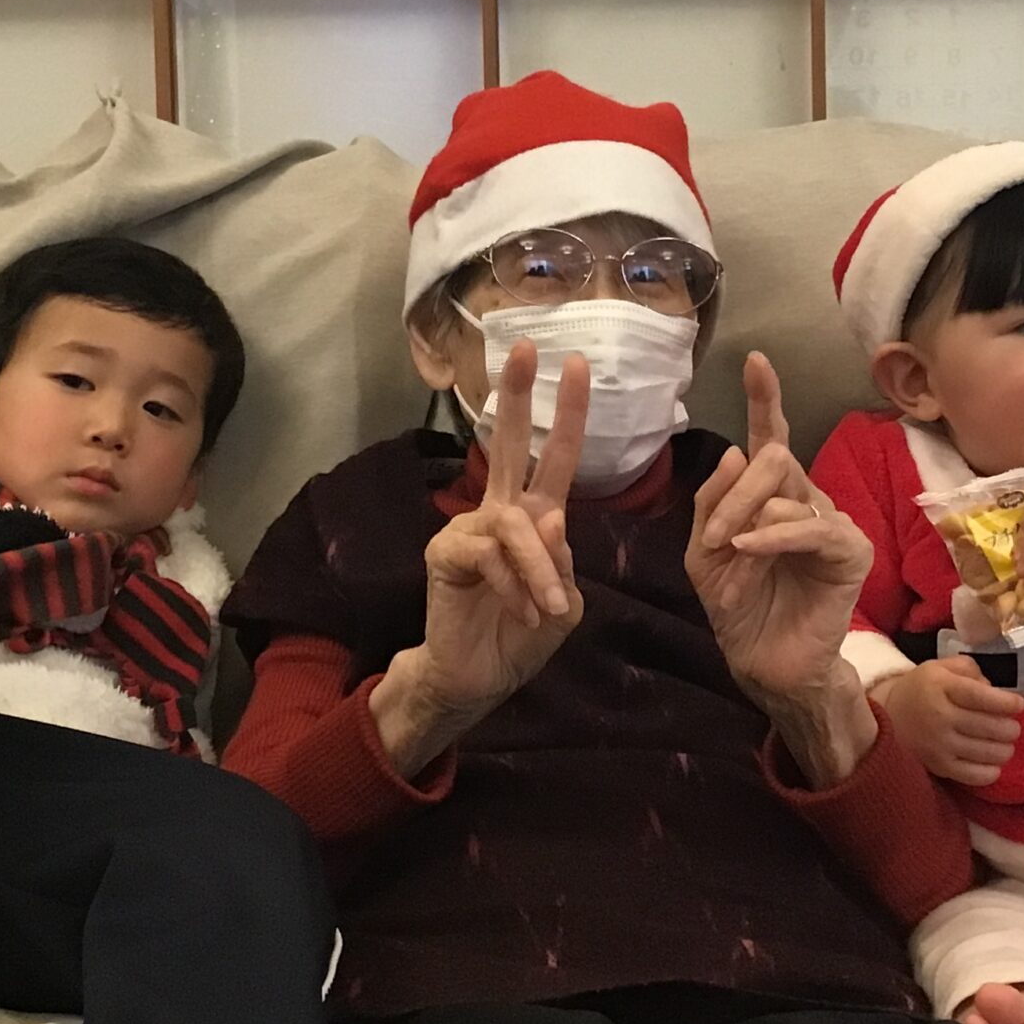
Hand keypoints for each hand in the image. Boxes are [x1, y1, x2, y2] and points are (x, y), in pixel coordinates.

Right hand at [371, 341, 589, 777]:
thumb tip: (547, 515)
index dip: (568, 412)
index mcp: (533, 516)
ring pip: (515, 524)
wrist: (479, 678)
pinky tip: (522, 611)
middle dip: (518, 394)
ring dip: (540, 568)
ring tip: (550, 608)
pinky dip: (514, 585)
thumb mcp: (564, 602)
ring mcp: (468, 528)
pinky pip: (490, 554)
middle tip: (525, 345)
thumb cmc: (521, 636)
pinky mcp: (446, 552)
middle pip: (509, 443)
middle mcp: (499, 511)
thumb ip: (563, 560)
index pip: (554, 456)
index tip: (578, 364)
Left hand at [687, 352, 878, 788]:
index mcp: (771, 496)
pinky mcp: (850, 552)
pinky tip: (749, 550)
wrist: (764, 665)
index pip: (770, 438)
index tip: (754, 360)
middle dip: (735, 492)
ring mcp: (832, 523)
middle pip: (772, 458)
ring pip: (788, 489)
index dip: (765, 398)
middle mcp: (806, 499)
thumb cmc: (739, 608)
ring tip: (729, 557)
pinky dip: (774, 536)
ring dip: (746, 520)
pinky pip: (811, 526)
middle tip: (712, 538)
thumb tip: (736, 448)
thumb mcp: (703, 553)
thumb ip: (711, 502)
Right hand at [870, 658, 1023, 787]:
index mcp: (941, 687)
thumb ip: (970, 670)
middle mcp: (940, 716)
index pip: (982, 697)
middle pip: (991, 727)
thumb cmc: (921, 689)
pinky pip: (976, 776)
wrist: (887, 716)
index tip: (1020, 704)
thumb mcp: (940, 667)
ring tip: (1004, 744)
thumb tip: (994, 688)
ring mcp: (939, 745)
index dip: (1007, 703)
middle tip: (1012, 727)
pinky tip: (992, 762)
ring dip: (1005, 749)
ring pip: (988, 752)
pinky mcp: (939, 767)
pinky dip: (992, 771)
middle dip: (1011, 728)